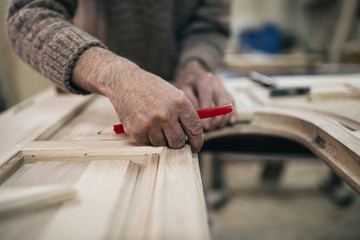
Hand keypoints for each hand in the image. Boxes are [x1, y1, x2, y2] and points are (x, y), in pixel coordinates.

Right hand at [72, 47, 203, 152]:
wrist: (124, 81)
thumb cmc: (151, 88)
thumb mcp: (173, 94)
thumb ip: (184, 113)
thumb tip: (193, 136)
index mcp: (179, 102)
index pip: (195, 129)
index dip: (197, 142)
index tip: (195, 147)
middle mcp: (166, 113)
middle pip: (178, 142)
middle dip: (176, 142)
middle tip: (171, 136)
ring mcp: (150, 122)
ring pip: (162, 144)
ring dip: (160, 138)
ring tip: (154, 124)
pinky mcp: (136, 129)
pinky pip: (147, 143)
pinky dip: (147, 137)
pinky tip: (144, 124)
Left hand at [175, 60, 235, 129]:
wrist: (193, 69)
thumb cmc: (187, 81)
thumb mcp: (183, 89)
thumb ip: (191, 101)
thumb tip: (199, 116)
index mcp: (204, 81)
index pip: (208, 101)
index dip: (207, 115)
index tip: (205, 126)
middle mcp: (216, 82)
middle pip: (222, 103)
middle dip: (218, 118)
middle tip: (211, 128)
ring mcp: (222, 86)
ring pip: (229, 103)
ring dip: (225, 117)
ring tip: (218, 126)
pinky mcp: (226, 89)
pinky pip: (232, 101)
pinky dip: (233, 112)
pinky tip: (231, 122)